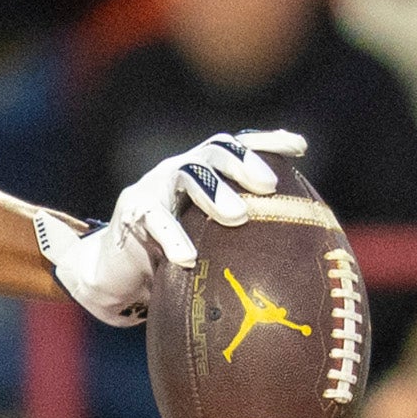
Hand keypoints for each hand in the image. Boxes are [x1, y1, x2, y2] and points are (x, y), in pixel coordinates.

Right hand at [47, 128, 298, 325]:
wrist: (117, 275)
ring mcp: (154, 186)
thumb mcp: (210, 243)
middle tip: (269, 185)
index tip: (300, 147)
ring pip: (188, 174)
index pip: (237, 148)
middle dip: (244, 163)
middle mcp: (179, 170)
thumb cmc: (173, 258)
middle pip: (215, 151)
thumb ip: (242, 240)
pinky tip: (188, 259)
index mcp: (204, 173)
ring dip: (216, 192)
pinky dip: (173, 238)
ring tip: (238, 216)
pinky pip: (154, 219)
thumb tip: (298, 258)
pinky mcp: (131, 212)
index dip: (268, 142)